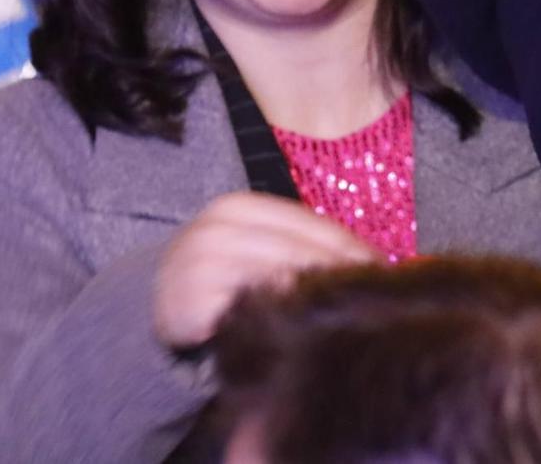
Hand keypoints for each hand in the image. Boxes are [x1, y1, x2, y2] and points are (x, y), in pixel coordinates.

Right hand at [152, 192, 374, 350]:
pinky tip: (303, 332)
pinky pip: (249, 315)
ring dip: (314, 299)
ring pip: (278, 282)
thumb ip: (300, 243)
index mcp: (238, 207)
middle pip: (298, 252)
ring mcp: (200, 268)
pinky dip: (278, 322)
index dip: (349, 247)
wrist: (157, 301)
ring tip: (345, 313)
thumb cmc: (222, 269)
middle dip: (338, 274)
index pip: (309, 224)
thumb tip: (371, 257)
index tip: (383, 267)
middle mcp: (217, 231)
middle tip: (371, 296)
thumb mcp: (256, 243)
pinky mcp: (190, 307)